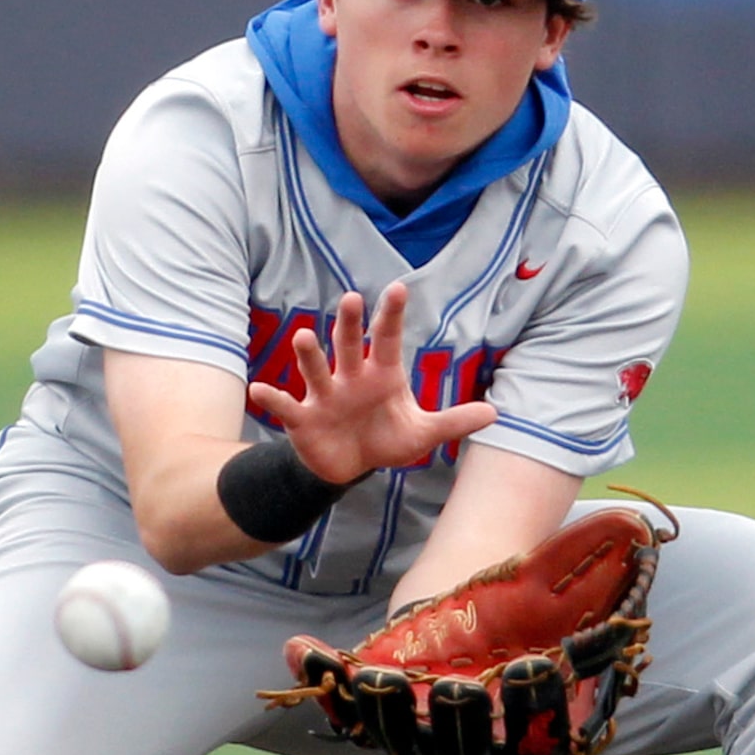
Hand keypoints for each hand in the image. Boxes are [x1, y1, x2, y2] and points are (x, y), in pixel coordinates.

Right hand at [246, 283, 497, 484]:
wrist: (348, 466)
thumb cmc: (384, 439)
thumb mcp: (422, 434)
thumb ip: (454, 421)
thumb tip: (494, 413)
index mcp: (380, 374)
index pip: (387, 339)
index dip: (391, 316)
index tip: (397, 288)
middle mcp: (350, 377)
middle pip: (348, 345)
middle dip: (348, 323)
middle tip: (350, 299)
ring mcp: (324, 396)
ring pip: (315, 369)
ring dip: (309, 354)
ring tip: (304, 337)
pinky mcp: (302, 419)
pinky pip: (286, 406)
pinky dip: (273, 399)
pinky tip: (260, 390)